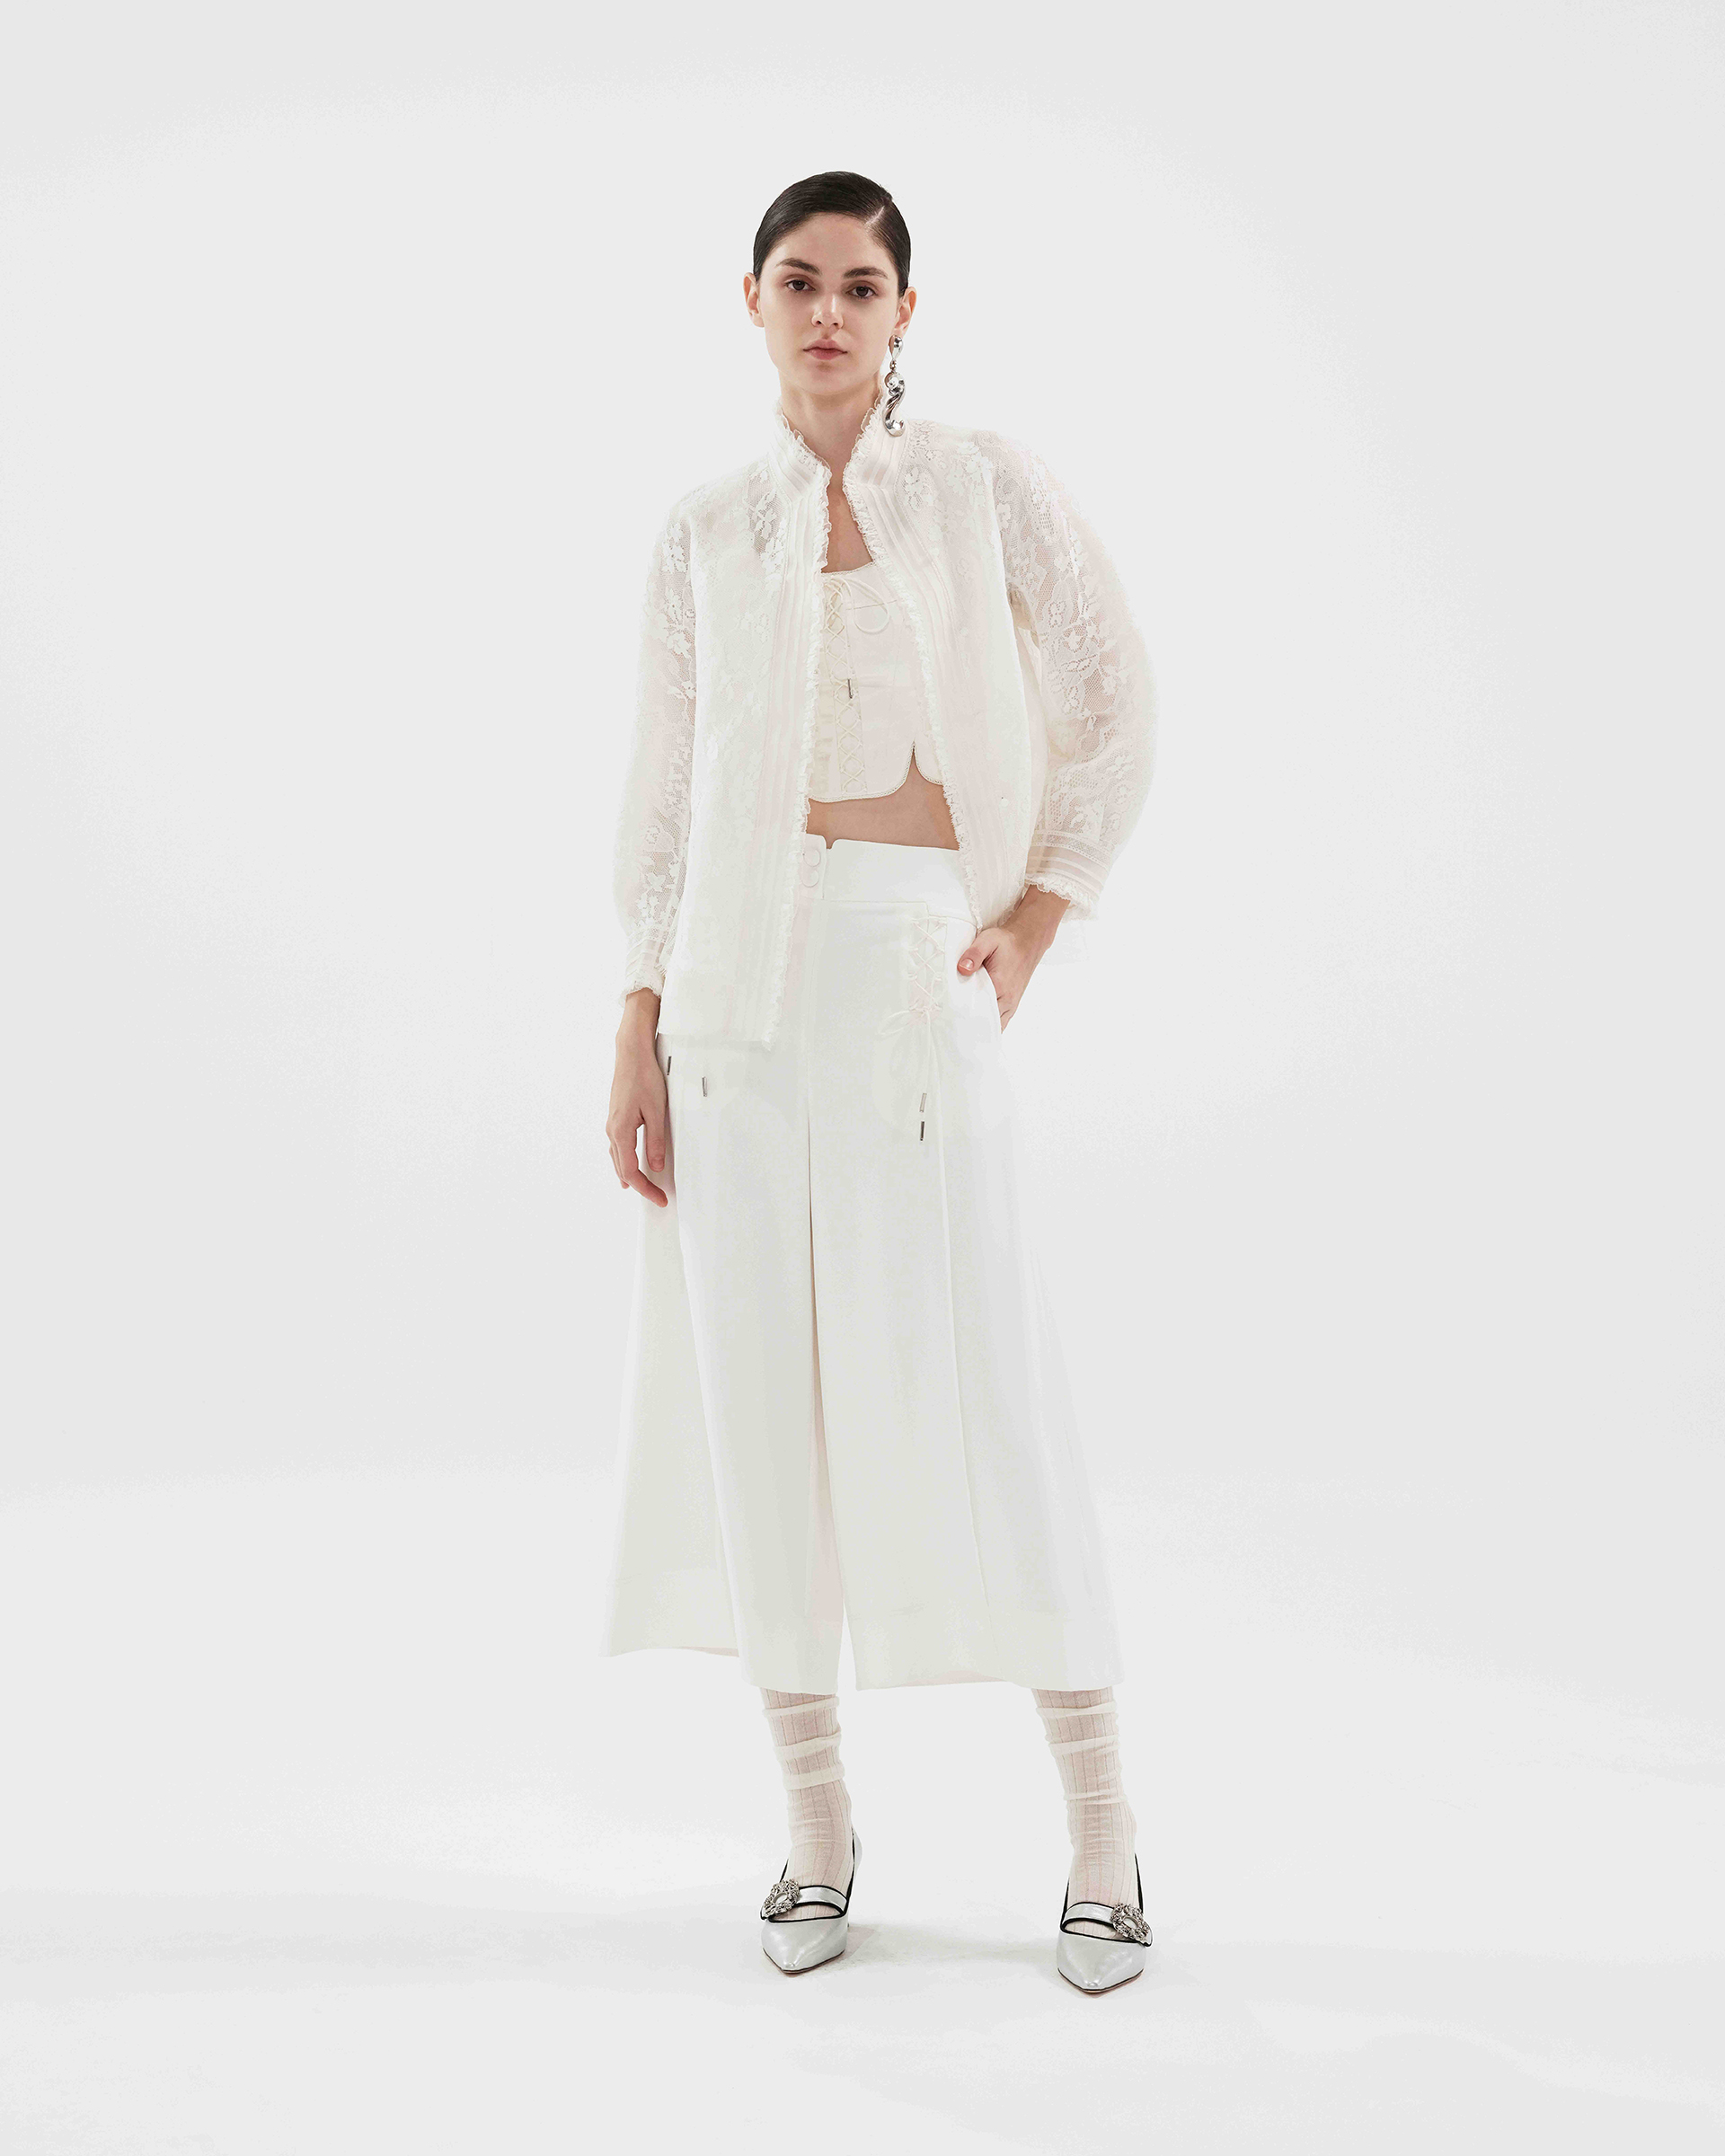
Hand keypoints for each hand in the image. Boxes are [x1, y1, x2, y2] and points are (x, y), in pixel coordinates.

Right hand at [607, 991, 669, 1206]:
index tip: (660, 1199)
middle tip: (657, 1197)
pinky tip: (630, 1163)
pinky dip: (624, 1161)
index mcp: (621, 1131)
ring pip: (617, 1159)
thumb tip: (656, 1167)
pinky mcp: (615, 1117)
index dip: (646, 1188)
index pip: (631, 1171)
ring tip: (642, 1188)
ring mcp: (611, 1124)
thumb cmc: (645, 1078)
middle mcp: (612, 1131)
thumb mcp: (657, 1111)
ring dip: (629, 1175)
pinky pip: (617, 1147)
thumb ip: (656, 1141)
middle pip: (622, 1169)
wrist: (631, 1054)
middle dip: (640, 1186)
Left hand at [956, 887, 1068, 1029]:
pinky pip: (1001, 1023)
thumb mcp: (988, 940)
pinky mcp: (1012, 1004)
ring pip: (994, 1026)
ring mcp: (1011, 1003)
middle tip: (953, 1023)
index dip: (963, 1015)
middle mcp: (1007, 999)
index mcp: (999, 986)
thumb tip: (962, 969)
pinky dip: (990, 1025)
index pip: (978, 1011)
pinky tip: (978, 1024)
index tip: (950, 1016)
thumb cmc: (1007, 941)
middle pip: (985, 1022)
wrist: (1027, 941)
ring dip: (980, 1027)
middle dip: (970, 1024)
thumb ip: (974, 954)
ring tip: (964, 1026)